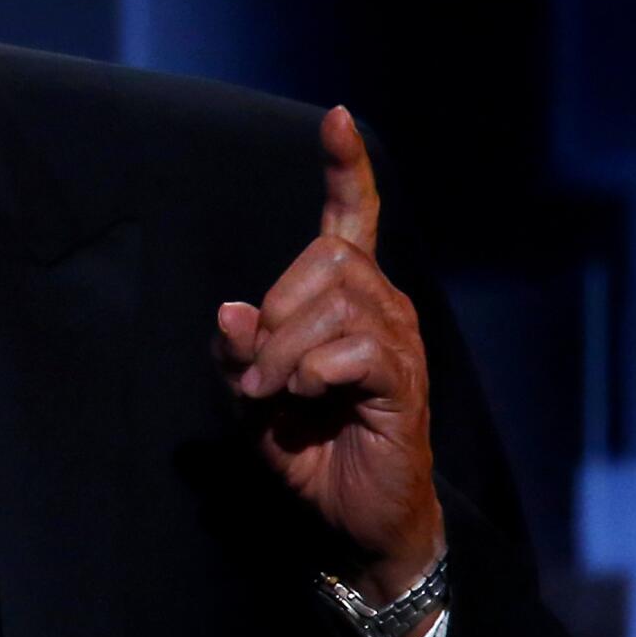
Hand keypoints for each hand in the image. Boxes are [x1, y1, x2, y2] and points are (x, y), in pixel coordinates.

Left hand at [215, 107, 444, 614]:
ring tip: (276, 395)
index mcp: (347, 298)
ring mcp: (399, 342)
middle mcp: (384, 306)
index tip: (335, 118)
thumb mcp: (251, 396)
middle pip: (326, 260)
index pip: (352, 219)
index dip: (345, 169)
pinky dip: (311, 372)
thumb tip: (231, 310)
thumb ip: (236, 352)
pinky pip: (353, 349)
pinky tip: (305, 399)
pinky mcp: (404, 383)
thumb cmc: (306, 448)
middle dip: (273, 316)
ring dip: (284, 352)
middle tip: (257, 377)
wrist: (352, 518)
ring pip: (335, 304)